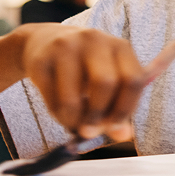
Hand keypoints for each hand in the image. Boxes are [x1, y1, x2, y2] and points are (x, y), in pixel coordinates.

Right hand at [19, 23, 174, 141]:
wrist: (43, 41)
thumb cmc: (84, 67)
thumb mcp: (108, 79)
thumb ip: (119, 107)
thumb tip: (124, 135)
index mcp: (120, 46)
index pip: (133, 79)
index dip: (125, 109)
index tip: (115, 127)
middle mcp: (94, 40)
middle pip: (105, 84)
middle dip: (98, 116)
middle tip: (91, 131)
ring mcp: (66, 47)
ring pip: (73, 98)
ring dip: (74, 120)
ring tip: (74, 122)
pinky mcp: (41, 59)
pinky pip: (51, 100)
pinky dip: (57, 115)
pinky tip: (60, 111)